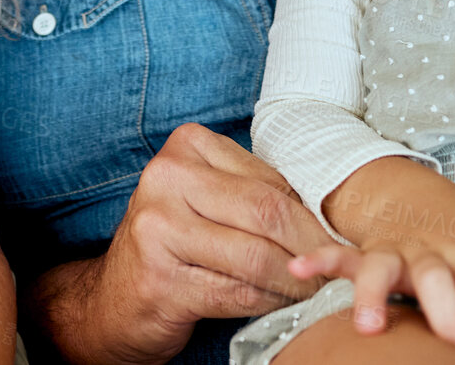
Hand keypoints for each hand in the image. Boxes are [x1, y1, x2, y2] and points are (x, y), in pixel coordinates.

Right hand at [38, 124, 329, 363]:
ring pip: (258, 258)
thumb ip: (254, 194)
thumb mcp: (207, 200)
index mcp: (184, 148)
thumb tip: (330, 217)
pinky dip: (270, 304)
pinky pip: (238, 293)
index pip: (269, 182)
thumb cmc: (173, 244)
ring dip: (298, 283)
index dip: (313, 219)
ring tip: (317, 292)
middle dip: (314, 250)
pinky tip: (281, 307)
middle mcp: (165, 179)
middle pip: (267, 214)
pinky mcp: (161, 279)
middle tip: (341, 274)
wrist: (113, 299)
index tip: (338, 243)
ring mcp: (157, 229)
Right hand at [290, 223, 454, 364]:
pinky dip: (318, 259)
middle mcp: (427, 249)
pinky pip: (338, 254)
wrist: (415, 192)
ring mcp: (393, 249)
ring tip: (369, 328)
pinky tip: (299, 269)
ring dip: (374, 294)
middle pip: (435, 277)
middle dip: (446, 315)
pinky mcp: (365, 252)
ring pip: (381, 266)